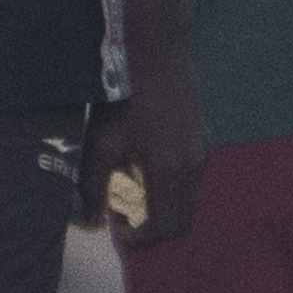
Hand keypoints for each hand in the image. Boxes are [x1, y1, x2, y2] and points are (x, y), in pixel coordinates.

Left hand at [91, 70, 205, 251]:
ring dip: (159, 205)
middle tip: (122, 214)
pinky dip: (167, 186)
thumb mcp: (100, 144)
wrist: (156, 55)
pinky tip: (142, 163)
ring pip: (186, 202)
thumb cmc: (123, 97)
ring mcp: (201, 154)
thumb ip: (94, 187)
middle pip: (180, 223)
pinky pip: (189, 180)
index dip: (138, 238)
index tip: (116, 227)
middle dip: (151, 227)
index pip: (162, 228)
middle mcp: (191, 167)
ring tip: (127, 185)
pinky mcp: (203, 142)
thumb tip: (89, 222)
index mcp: (167, 171)